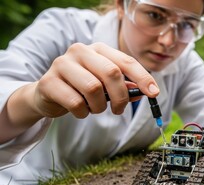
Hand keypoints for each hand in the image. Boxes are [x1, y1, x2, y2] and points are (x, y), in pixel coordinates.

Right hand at [32, 42, 158, 118]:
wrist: (47, 94)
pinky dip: (83, 112)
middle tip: (120, 110)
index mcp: (98, 49)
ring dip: (99, 106)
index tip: (154, 93)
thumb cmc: (81, 88)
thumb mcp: (105, 86)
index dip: (143, 77)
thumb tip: (145, 91)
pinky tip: (80, 111)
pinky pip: (76, 102)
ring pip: (93, 89)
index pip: (126, 61)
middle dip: (121, 97)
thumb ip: (124, 87)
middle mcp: (80, 51)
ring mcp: (62, 64)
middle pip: (111, 73)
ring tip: (95, 108)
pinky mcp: (49, 82)